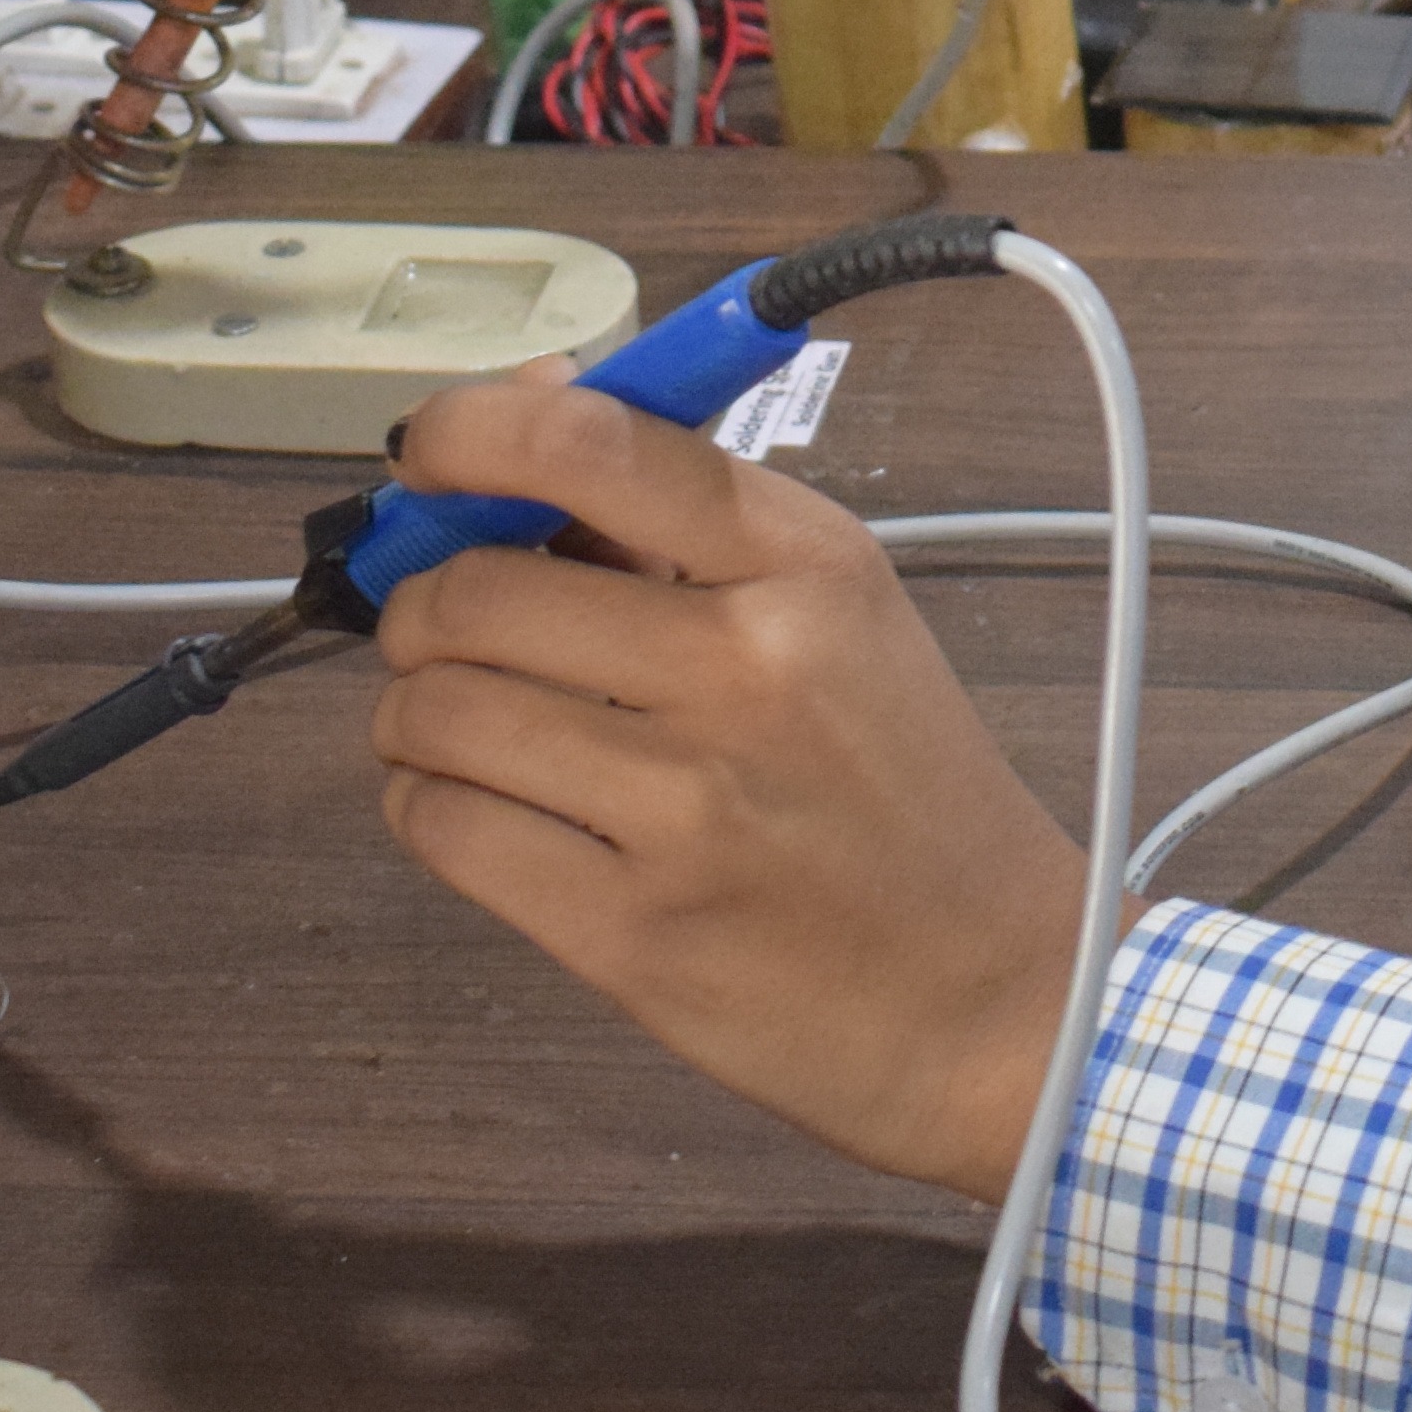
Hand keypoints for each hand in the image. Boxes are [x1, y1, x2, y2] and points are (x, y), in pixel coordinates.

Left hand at [367, 369, 1084, 1201]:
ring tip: (469, 728)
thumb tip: (519, 414)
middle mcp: (748, 673)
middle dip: (424, 606)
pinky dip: (430, 805)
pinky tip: (487, 807)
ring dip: (418, 713)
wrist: (992, 998)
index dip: (471, 431)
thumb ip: (681, 530)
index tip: (433, 457)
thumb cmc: (900, 795)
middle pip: (476, 592)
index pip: (592, 446)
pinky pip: (443, 828)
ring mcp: (687, 813)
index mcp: (808, 570)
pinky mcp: (631, 935)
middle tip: (450, 631)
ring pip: (436, 712)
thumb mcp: (838, 621)